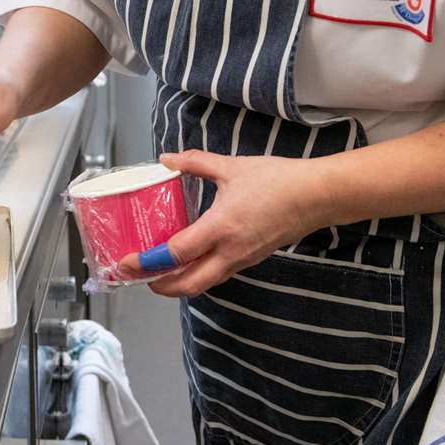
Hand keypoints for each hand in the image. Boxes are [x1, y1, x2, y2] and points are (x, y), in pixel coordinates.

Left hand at [113, 149, 334, 297]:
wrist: (317, 196)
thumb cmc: (277, 180)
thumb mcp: (231, 167)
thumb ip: (195, 162)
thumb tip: (166, 159)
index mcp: (221, 227)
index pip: (177, 253)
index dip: (149, 261)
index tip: (127, 262)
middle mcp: (230, 251)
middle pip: (189, 284)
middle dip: (160, 285)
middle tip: (137, 276)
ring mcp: (242, 259)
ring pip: (204, 283)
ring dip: (178, 283)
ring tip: (157, 273)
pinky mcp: (251, 259)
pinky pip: (218, 274)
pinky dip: (197, 274)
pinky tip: (187, 261)